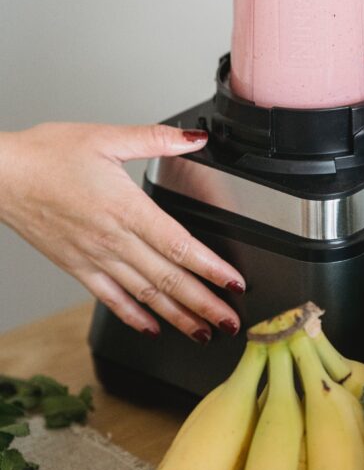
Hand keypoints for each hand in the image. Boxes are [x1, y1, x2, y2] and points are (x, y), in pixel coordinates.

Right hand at [0, 123, 243, 340]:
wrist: (1, 177)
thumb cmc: (48, 155)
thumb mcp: (107, 137)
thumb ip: (156, 138)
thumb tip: (194, 138)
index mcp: (125, 208)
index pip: (178, 245)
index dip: (210, 268)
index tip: (233, 283)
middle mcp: (112, 239)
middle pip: (168, 279)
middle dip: (204, 304)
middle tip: (231, 322)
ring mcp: (94, 258)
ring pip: (145, 295)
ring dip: (177, 317)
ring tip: (203, 332)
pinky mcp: (77, 268)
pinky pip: (111, 299)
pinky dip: (134, 316)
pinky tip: (152, 327)